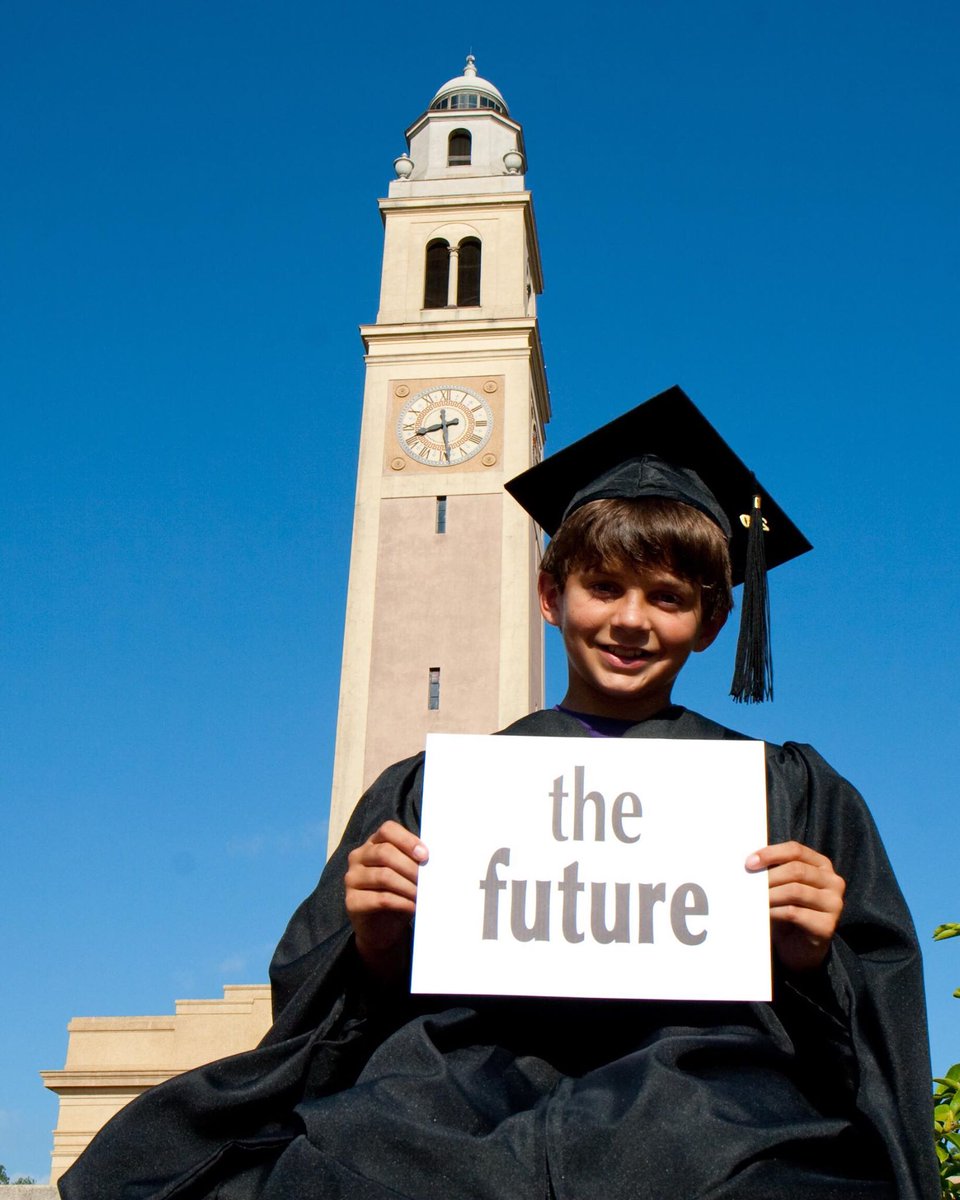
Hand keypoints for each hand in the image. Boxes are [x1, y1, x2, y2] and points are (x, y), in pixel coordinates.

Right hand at [345, 820, 428, 982]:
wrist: (384, 929)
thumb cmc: (400, 894)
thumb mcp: (408, 874)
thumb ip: (416, 861)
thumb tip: (440, 857)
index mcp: (373, 844)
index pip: (387, 830)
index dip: (407, 840)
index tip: (425, 855)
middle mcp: (358, 857)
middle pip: (385, 852)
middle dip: (411, 867)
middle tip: (428, 880)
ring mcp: (352, 879)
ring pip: (384, 876)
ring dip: (408, 886)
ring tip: (422, 895)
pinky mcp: (352, 901)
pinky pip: (380, 898)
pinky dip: (402, 902)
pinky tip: (413, 907)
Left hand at [745, 841, 844, 972]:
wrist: (799, 948)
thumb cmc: (788, 911)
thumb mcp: (783, 886)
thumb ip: (774, 871)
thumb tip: (749, 862)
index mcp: (822, 865)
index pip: (796, 850)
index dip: (771, 854)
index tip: (749, 863)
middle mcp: (833, 882)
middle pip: (796, 870)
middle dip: (768, 876)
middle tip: (748, 884)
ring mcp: (834, 904)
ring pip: (795, 890)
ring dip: (770, 894)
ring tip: (753, 899)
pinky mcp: (827, 926)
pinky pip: (795, 913)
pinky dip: (774, 911)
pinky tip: (764, 914)